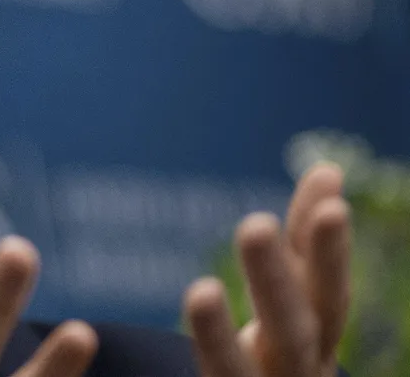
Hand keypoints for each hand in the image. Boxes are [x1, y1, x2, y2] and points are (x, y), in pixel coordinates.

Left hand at [184, 162, 350, 376]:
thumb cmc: (279, 367)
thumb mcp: (290, 309)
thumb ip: (299, 251)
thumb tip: (328, 166)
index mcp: (307, 346)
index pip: (322, 291)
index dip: (326, 248)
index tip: (326, 190)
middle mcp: (296, 376)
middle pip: (294, 332)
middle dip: (277, 282)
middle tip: (253, 225)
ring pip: (241, 376)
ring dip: (219, 337)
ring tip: (199, 290)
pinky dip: (211, 353)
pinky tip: (194, 303)